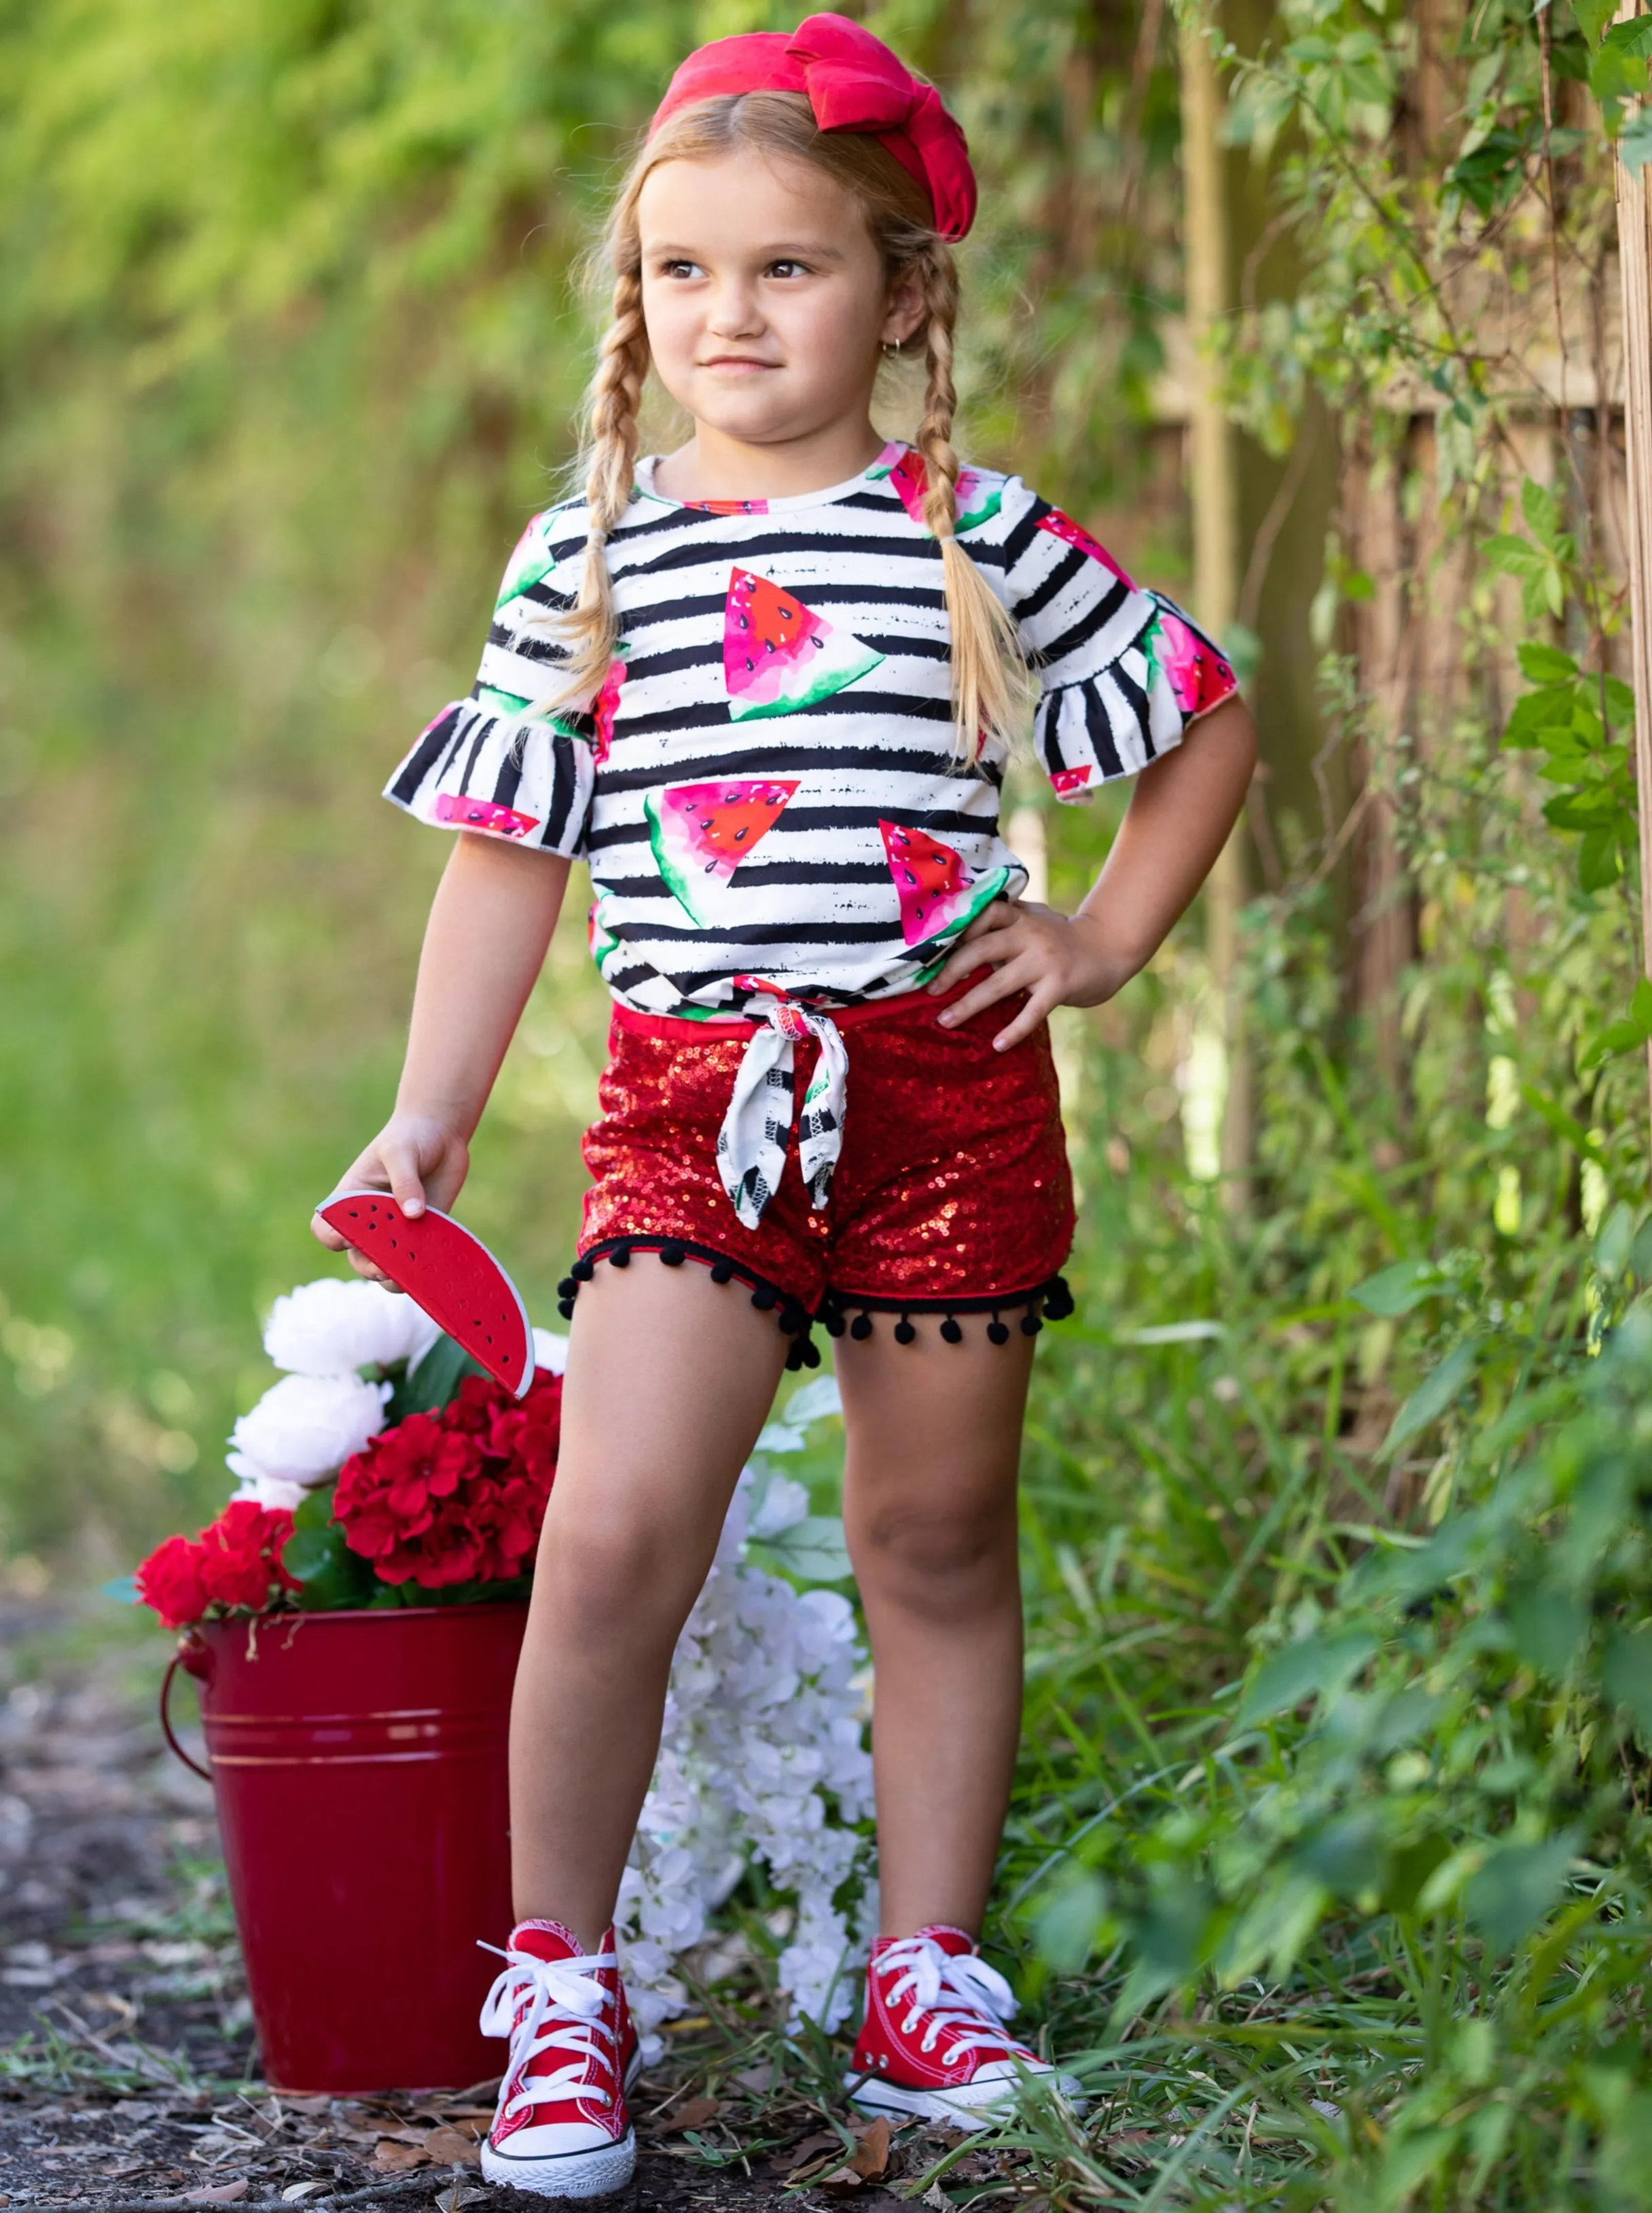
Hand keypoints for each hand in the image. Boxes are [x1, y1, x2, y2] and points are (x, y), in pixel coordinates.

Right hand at [310, 1114, 470, 1284]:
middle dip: (369, 1267)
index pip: (326, 1229)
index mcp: (350, 1199)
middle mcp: (370, 1221)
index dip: (333, 1238)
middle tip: (386, 1266)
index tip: (350, 1235)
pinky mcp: (425, 1234)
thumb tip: (413, 1215)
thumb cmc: (411, 1137)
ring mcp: (397, 1231)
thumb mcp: (401, 1152)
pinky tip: (435, 1266)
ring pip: (388, 1268)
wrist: (441, 1134)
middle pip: (358, 1258)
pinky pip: (420, 1260)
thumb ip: (404, 1180)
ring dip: (396, 1276)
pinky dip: (425, 1268)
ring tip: (411, 1274)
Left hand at [926, 900, 1130, 1051]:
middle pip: (981, 950)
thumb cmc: (1060, 938)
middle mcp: (1030, 934)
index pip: (983, 915)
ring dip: (968, 1004)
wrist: (1109, 948)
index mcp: (1019, 916)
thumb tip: (955, 943)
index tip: (931, 952)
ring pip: (998, 984)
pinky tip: (997, 1045)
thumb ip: (1003, 926)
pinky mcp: (1060, 985)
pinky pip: (1032, 1011)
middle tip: (929, 991)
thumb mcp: (1033, 920)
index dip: (956, 931)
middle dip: (951, 972)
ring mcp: (1045, 960)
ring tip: (945, 1021)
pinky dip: (1014, 1030)